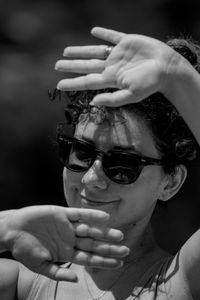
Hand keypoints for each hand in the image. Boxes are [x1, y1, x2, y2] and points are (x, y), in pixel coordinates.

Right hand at [4, 206, 127, 280]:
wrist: (13, 230)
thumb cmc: (25, 250)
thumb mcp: (40, 267)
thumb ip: (58, 273)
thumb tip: (76, 280)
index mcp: (67, 252)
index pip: (89, 258)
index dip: (104, 261)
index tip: (119, 263)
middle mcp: (71, 239)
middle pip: (94, 244)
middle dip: (109, 248)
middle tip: (126, 250)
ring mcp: (68, 226)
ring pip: (90, 229)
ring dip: (104, 232)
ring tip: (119, 235)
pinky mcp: (63, 213)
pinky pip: (79, 214)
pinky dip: (91, 215)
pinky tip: (105, 217)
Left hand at [55, 27, 179, 106]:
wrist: (168, 68)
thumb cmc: (150, 83)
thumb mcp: (131, 94)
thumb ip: (112, 99)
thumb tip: (92, 102)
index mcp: (111, 79)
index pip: (87, 81)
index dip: (72, 83)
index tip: (58, 85)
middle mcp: (112, 67)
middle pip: (86, 66)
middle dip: (71, 66)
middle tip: (56, 65)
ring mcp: (118, 54)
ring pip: (94, 52)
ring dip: (80, 51)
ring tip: (66, 51)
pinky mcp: (127, 42)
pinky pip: (112, 36)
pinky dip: (103, 34)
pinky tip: (94, 32)